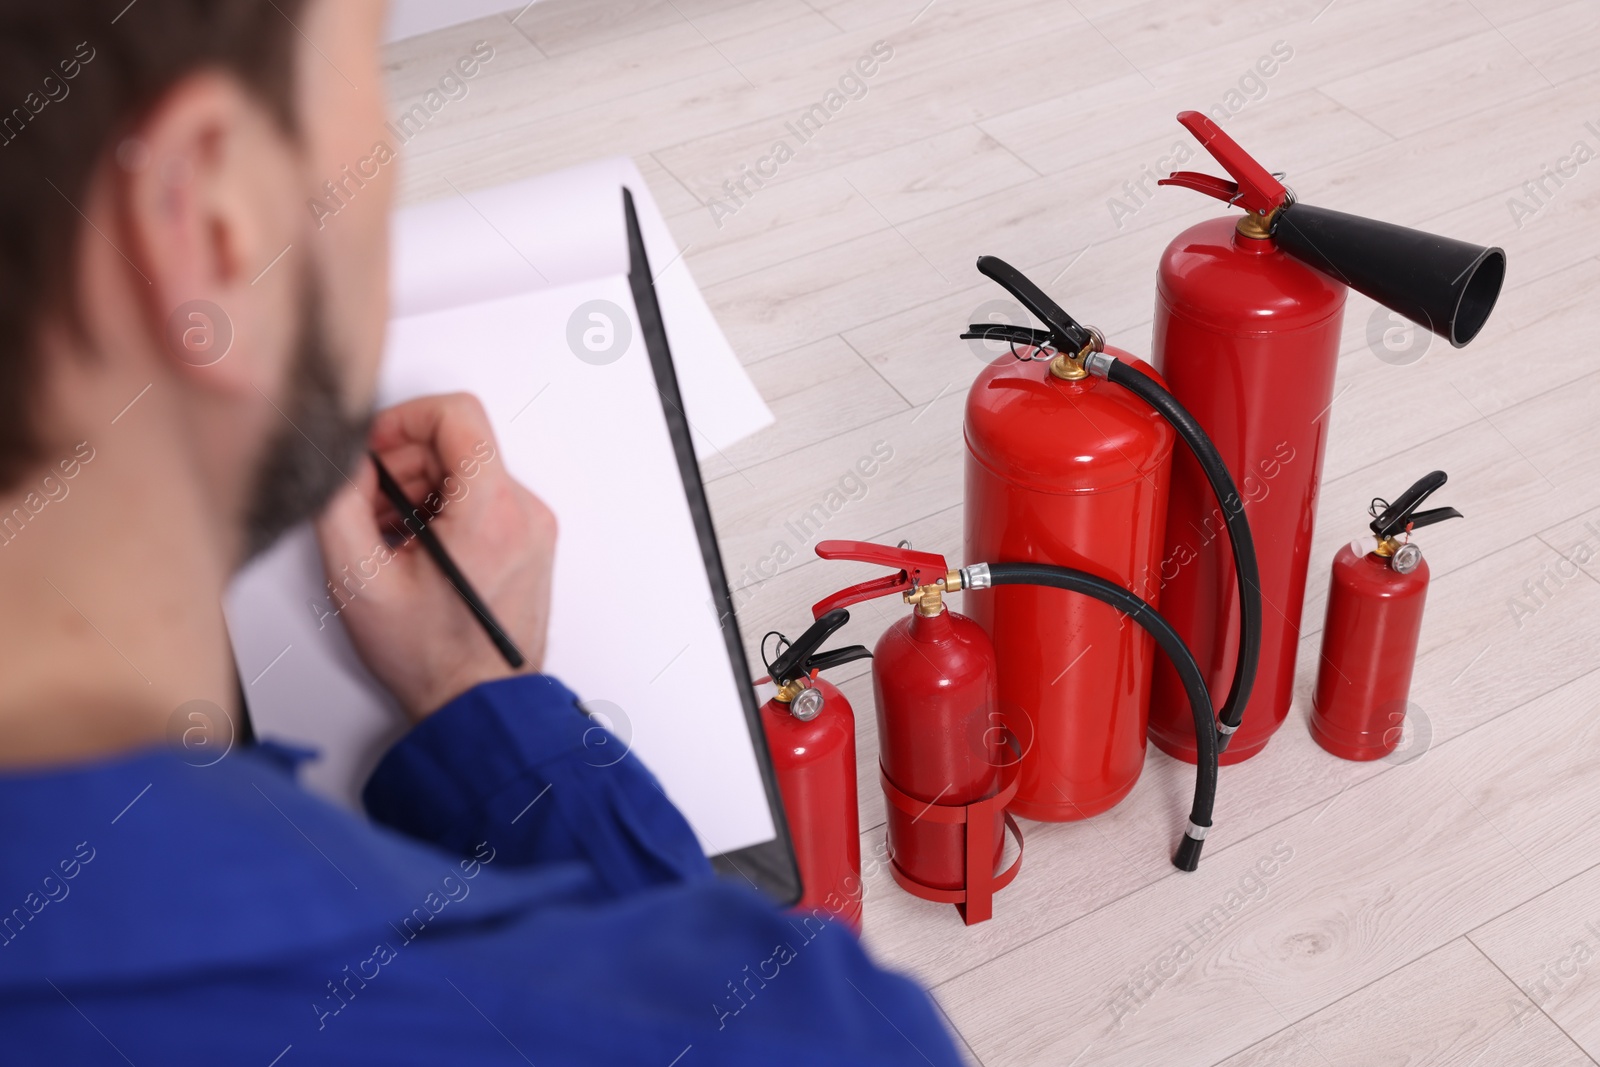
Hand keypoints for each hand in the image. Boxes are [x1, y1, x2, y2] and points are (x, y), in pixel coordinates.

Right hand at [315, 393, 556, 720]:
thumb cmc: (428, 657)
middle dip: (404, 468)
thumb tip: (341, 454)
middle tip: (372, 514)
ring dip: (420, 492)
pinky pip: (483, 497)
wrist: (476, 705)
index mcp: (490, 514)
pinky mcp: (531, 539)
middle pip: (457, 443)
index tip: (375, 451)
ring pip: (467, 470)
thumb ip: (338, 501)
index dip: (404, 420)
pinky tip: (418, 552)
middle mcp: (524, 513)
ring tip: (392, 542)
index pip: (457, 414)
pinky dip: (444, 510)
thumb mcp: (357, 578)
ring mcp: (533, 526)